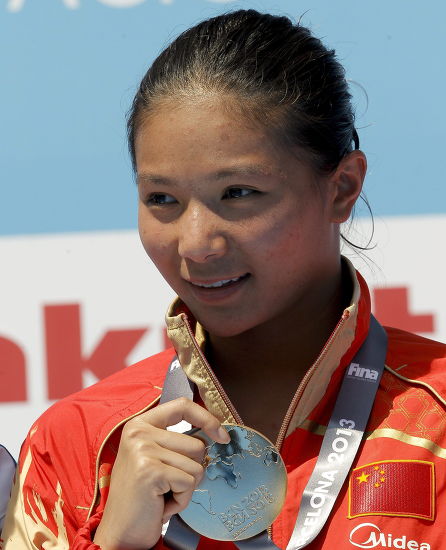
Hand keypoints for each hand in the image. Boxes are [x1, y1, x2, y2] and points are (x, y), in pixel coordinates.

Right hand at [93, 397, 229, 549]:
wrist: (120, 533)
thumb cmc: (144, 497)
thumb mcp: (156, 458)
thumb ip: (177, 441)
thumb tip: (216, 434)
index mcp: (140, 424)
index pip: (182, 406)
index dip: (207, 418)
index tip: (222, 436)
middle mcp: (138, 432)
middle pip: (196, 443)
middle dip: (191, 471)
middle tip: (167, 486)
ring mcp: (143, 450)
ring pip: (196, 464)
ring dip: (185, 488)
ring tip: (163, 495)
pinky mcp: (150, 471)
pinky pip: (189, 483)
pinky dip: (181, 500)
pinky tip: (160, 505)